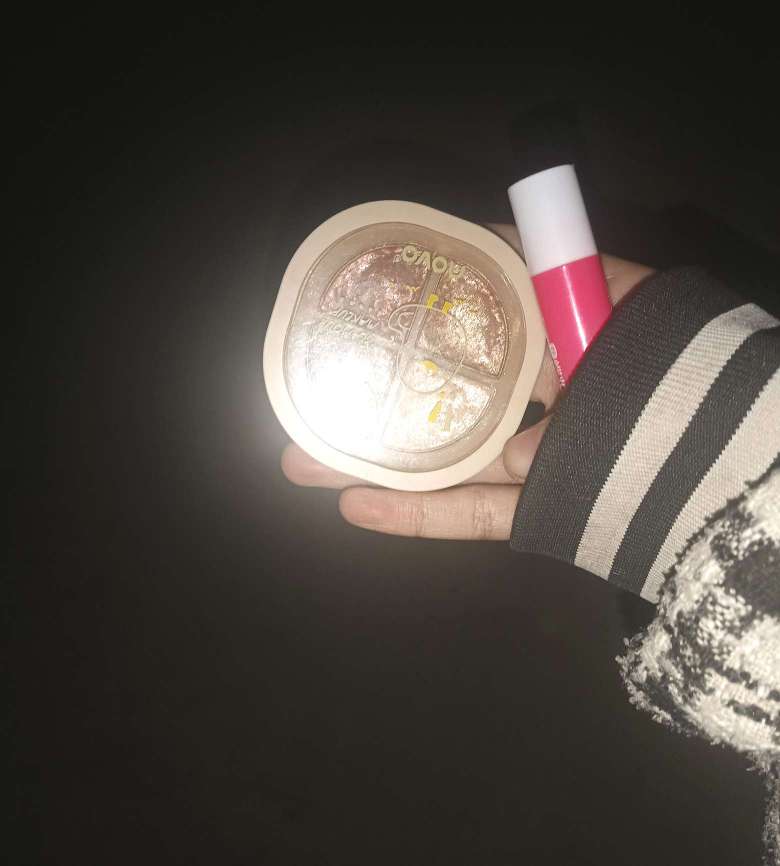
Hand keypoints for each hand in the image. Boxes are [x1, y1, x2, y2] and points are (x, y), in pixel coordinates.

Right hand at [281, 224, 652, 538]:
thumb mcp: (617, 299)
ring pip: (441, 464)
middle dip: (369, 404)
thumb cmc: (670, 370)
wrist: (734, 473)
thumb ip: (549, 274)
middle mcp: (538, 404)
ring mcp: (534, 465)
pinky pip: (472, 517)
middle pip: (439, 403)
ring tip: (299, 462)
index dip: (411, 327)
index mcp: (555, 348)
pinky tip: (355, 506)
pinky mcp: (539, 517)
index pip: (469, 334)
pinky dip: (418, 514)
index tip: (357, 320)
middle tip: (308, 399)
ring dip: (369, 465)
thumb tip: (480, 240)